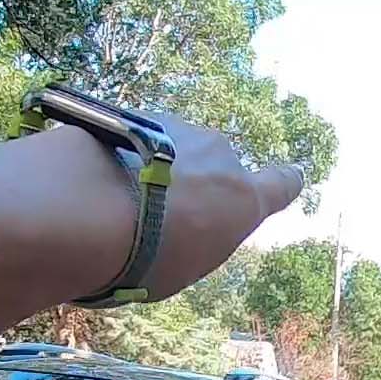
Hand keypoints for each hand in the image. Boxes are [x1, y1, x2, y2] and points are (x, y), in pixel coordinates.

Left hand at [56, 115, 303, 303]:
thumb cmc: (148, 255)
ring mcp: (178, 127)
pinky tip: (97, 177)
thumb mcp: (186, 265)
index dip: (284, 182)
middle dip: (196, 182)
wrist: (90, 206)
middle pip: (217, 166)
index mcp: (245, 198)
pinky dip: (126, 153)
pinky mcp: (135, 114)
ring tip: (123, 196)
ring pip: (175, 148)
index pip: (283, 184)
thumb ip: (198, 239)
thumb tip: (186, 233)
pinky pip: (138, 138)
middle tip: (161, 213)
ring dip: (158, 166)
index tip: (290, 176)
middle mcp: (221, 153)